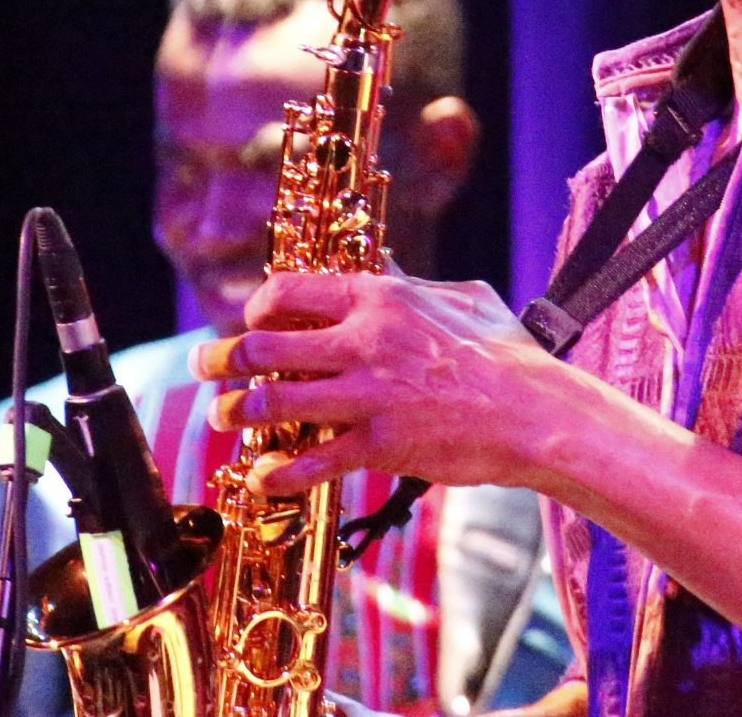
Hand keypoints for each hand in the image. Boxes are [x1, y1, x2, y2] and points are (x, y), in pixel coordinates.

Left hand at [188, 271, 555, 494]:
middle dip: (222, 358)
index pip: (291, 292)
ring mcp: (369, 396)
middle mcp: (365, 342)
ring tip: (223, 416)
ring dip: (238, 412)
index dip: (258, 307)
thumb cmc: (507, 352)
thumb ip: (412, 281)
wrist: (536, 412)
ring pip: (274, 402)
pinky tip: (263, 476)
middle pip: (266, 347)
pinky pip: (310, 462)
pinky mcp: (380, 445)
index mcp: (382, 298)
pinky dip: (278, 473)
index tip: (251, 321)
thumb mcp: (462, 297)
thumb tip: (380, 265)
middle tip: (205, 365)